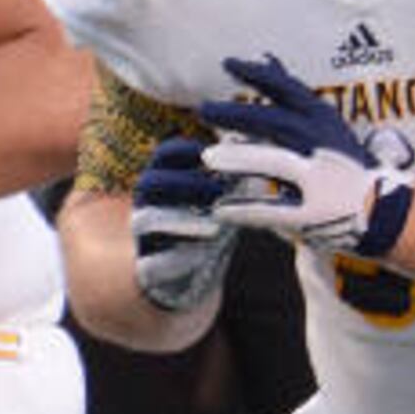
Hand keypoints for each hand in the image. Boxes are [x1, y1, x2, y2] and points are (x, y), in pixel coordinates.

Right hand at [128, 135, 238, 310]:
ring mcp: (143, 236)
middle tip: (220, 190)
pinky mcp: (146, 269)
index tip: (223, 152)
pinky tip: (202, 257)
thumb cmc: (215, 225)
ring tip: (215, 226)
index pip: (166, 154)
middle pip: (150, 183)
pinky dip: (175, 260)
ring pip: (145, 221)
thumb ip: (240, 172)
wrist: (193, 277)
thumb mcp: (227, 198)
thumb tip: (271, 136)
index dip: (189, 149)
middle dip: (184, 183)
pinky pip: (150, 263)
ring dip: (182, 221)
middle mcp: (147, 204)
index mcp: (165, 181)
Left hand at [197, 53, 414, 258]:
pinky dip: (245, 210)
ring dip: (238, 158)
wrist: (386, 209)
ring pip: (273, 162)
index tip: (228, 63)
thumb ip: (291, 94)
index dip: (257, 73)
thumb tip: (266, 57)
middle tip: (205, 110)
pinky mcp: (315, 212)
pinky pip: (273, 211)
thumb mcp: (323, 121)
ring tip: (208, 157)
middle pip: (273, 122)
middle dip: (236, 115)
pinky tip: (222, 209)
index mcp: (325, 120)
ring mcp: (321, 178)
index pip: (288, 88)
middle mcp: (323, 143)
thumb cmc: (345, 162)